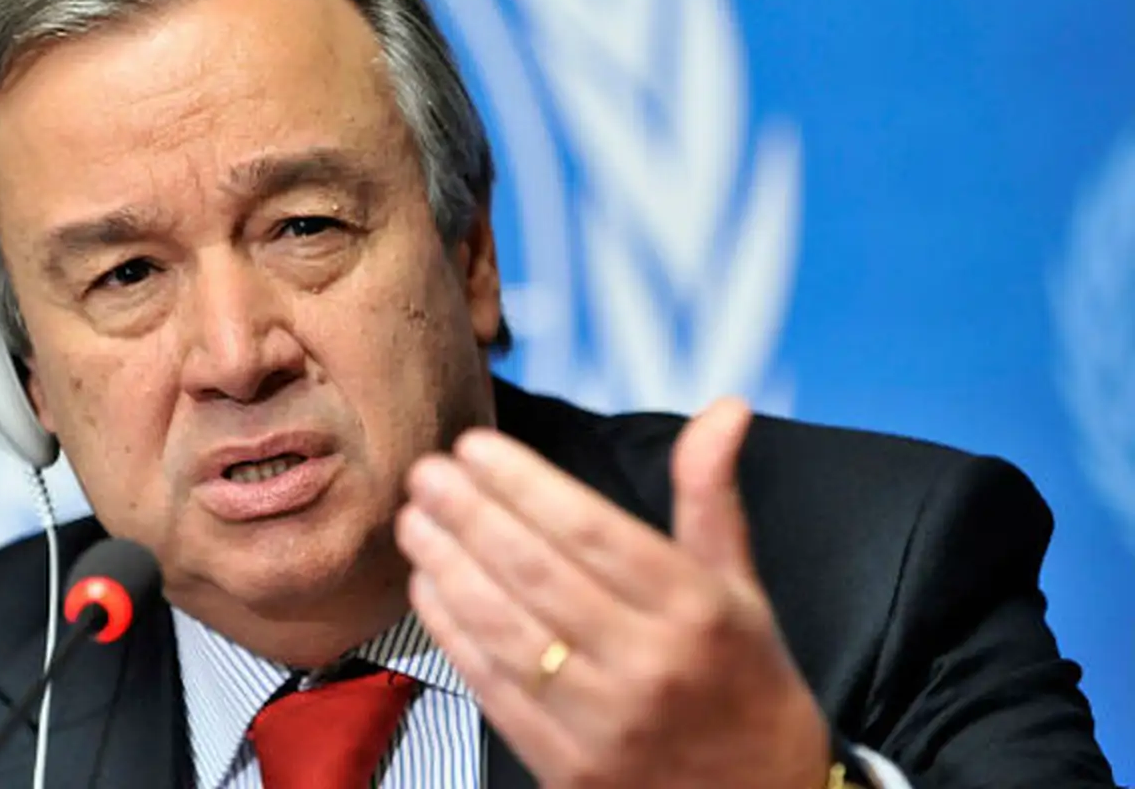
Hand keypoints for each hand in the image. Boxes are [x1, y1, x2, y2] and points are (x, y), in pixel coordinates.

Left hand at [395, 399, 831, 788]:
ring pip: (506, 631)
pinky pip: (494, 689)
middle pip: (539, 575)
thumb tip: (725, 407)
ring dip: (449, 569)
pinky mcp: (567, 768)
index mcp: (697, 613)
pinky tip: (429, 587)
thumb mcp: (743, 589)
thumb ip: (711, 498)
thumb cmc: (745, 684)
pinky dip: (453, 633)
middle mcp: (649, 666)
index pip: (594, 533)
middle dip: (471, 516)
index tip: (474, 448)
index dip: (525, 486)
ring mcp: (604, 724)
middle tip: (425, 473)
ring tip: (415, 522)